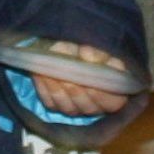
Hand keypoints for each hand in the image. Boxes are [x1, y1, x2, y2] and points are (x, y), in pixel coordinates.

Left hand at [18, 41, 134, 118]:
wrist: (69, 47)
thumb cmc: (89, 48)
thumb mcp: (98, 46)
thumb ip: (97, 51)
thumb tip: (88, 55)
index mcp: (114, 91)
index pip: (113, 103)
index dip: (102, 96)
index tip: (90, 82)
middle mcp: (96, 104)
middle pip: (88, 107)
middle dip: (76, 92)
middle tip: (67, 76)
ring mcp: (76, 107)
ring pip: (68, 107)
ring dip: (58, 90)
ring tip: (50, 73)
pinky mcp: (58, 104)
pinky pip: (51, 102)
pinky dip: (44, 89)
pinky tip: (39, 73)